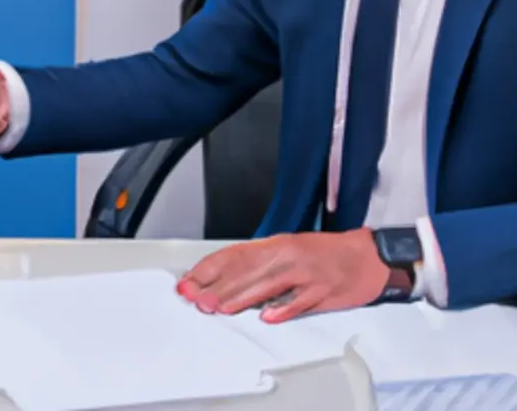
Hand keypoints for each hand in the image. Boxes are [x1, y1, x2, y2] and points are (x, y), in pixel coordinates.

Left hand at [176, 230, 388, 322]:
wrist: (368, 255)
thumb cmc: (325, 254)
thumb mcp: (288, 250)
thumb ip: (260, 265)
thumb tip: (228, 281)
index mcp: (275, 244)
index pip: (235, 255)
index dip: (210, 269)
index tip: (191, 281)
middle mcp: (287, 256)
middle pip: (246, 272)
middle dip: (219, 286)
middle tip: (197, 299)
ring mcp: (305, 273)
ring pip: (268, 285)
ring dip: (242, 297)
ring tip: (221, 308)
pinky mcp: (324, 291)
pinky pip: (301, 301)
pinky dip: (284, 309)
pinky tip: (268, 316)